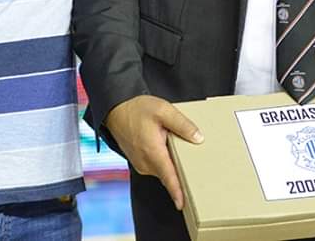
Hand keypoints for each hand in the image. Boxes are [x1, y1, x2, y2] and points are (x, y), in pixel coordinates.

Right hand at [105, 94, 203, 210]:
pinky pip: (157, 167)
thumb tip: (198, 138)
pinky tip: (171, 150)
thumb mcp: (164, 110)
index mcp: (152, 151)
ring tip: (185, 153)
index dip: (176, 191)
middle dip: (182, 174)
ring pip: (163, 170)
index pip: (168, 176)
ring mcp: (141, 164)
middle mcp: (145, 162)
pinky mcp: (140, 162)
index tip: (182, 203)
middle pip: (168, 174)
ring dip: (174, 166)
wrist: (116, 111)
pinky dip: (166, 162)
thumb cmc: (137, 110)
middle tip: (199, 170)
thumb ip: (182, 125)